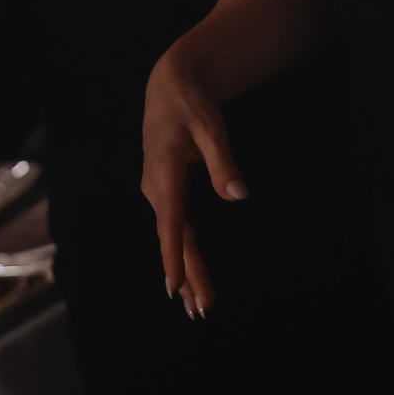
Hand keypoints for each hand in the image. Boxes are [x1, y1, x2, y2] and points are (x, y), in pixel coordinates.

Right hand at [141, 48, 248, 318]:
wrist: (169, 85)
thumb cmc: (190, 103)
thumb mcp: (210, 127)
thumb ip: (222, 162)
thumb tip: (238, 195)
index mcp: (164, 173)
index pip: (170, 222)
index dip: (173, 255)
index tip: (175, 285)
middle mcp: (156, 187)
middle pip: (173, 238)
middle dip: (186, 275)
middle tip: (200, 310)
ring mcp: (158, 190)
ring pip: (172, 236)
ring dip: (183, 269)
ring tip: (194, 305)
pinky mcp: (164, 190)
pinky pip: (172, 228)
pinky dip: (179, 252)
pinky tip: (186, 273)